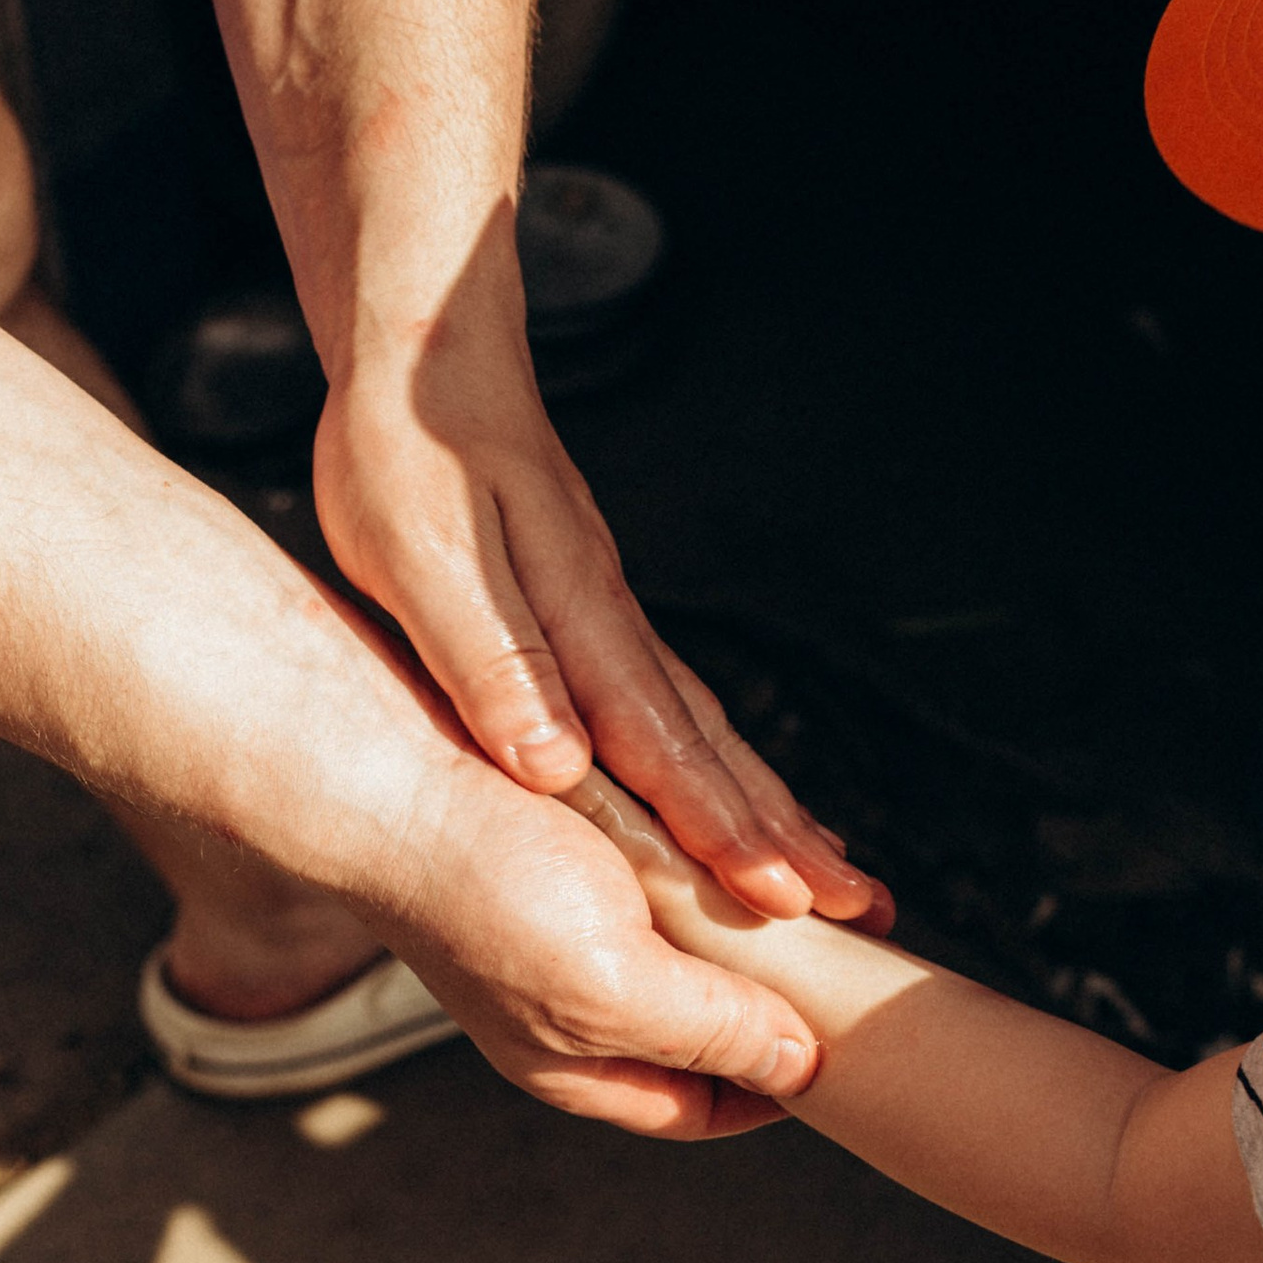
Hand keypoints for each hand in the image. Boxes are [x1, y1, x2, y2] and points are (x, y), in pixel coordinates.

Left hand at [312, 226, 890, 927]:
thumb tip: (558, 769)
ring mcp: (608, 615)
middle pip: (712, 747)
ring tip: (824, 868)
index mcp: (577, 621)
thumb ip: (493, 664)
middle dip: (783, 834)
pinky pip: (669, 703)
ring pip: (703, 727)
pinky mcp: (587, 607)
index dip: (721, 830)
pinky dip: (714, 758)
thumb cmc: (406, 450)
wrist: (423, 353)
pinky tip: (730, 784)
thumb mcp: (424, 563)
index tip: (781, 898)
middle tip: (856, 909)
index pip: (664, 749)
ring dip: (765, 802)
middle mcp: (610, 624)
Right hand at [371, 704, 826, 1138]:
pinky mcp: (568, 849)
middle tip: (861, 965)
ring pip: (694, 946)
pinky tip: (752, 831)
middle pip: (706, 1027)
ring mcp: (568, 924)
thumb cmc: (479, 886)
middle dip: (784, 1001)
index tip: (850, 1052)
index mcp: (575, 1062)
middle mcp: (573, 1003)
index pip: (700, 1107)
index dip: (779, 1090)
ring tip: (828, 897)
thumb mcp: (610, 985)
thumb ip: (709, 1033)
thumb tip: (801, 1066)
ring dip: (760, 924)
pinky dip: (718, 861)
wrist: (384, 763)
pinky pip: (667, 871)